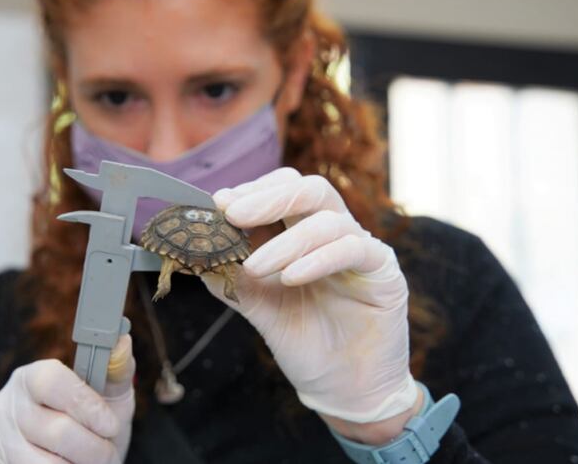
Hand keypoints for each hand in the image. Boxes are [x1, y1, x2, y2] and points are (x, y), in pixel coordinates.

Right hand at [0, 334, 135, 463]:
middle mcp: (4, 406)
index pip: (52, 381)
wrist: (66, 460)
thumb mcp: (107, 399)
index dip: (86, 405)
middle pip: (58, 430)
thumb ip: (116, 372)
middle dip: (95, 449)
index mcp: (31, 378)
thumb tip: (122, 340)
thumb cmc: (89, 427)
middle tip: (109, 455)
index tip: (111, 425)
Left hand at [201, 168, 420, 441]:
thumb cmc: (303, 341)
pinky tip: (291, 277)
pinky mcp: (383, 272)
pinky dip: (317, 259)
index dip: (252, 191)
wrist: (342, 389)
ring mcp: (362, 249)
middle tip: (232, 212)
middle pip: (308, 189)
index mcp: (305, 232)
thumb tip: (194, 253)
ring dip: (285, 241)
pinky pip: (354, 249)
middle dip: (267, 197)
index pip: (284, 189)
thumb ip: (231, 276)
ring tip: (254, 266)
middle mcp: (336, 233)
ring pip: (327, 220)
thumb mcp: (258, 305)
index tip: (219, 203)